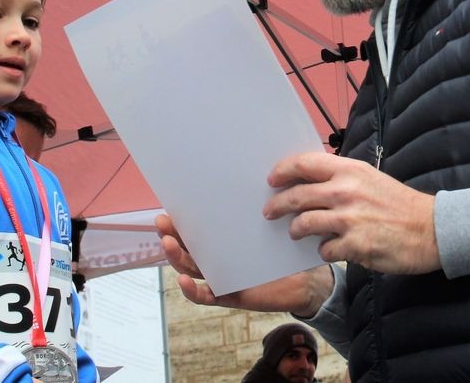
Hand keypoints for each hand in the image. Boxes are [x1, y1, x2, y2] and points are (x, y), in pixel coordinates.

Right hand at [154, 213, 333, 316]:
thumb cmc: (285, 249)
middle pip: (187, 247)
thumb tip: (247, 175)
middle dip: (171, 234)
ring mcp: (222, 277)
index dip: (179, 219)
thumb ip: (255, 207)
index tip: (168, 206)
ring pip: (191, 269)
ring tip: (169, 243)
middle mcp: (218, 257)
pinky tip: (183, 281)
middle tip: (162, 222)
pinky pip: (206, 296)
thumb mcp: (269, 225)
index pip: (195, 228)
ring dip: (176, 258)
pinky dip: (192, 291)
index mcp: (223, 239)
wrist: (307, 280)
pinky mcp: (231, 296)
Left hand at [264, 152, 439, 274]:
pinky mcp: (355, 246)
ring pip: (304, 224)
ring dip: (296, 229)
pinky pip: (325, 249)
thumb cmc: (400, 204)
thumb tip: (310, 183)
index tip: (272, 179)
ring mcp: (349, 219)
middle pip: (298, 195)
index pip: (305, 164)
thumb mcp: (370, 179)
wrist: (431, 230)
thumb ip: (341, 179)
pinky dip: (324, 250)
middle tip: (270, 211)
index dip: (283, 171)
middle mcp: (346, 192)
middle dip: (278, 205)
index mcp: (350, 171)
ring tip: (296, 232)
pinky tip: (331, 249)